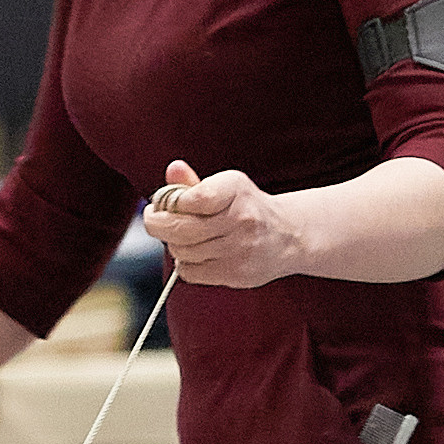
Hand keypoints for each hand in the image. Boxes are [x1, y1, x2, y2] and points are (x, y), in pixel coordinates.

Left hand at [140, 158, 309, 286]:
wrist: (288, 236)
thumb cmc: (248, 208)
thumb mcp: (226, 186)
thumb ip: (194, 183)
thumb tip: (173, 170)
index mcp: (236, 190)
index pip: (192, 198)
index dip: (168, 201)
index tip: (160, 202)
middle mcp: (241, 219)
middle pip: (180, 229)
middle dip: (157, 224)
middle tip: (154, 219)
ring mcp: (239, 249)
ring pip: (182, 252)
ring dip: (174, 244)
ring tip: (182, 236)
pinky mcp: (236, 274)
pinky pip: (190, 272)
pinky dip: (185, 263)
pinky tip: (196, 253)